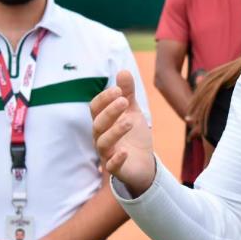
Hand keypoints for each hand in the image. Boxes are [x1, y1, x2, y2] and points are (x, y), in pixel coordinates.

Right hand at [91, 70, 155, 195]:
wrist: (144, 163)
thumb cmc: (134, 135)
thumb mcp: (132, 112)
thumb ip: (128, 93)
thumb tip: (123, 71)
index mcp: (104, 121)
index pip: (96, 108)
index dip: (104, 98)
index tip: (118, 89)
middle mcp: (101, 137)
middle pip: (98, 124)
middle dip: (110, 111)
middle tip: (124, 101)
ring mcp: (107, 153)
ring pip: (103, 143)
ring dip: (115, 131)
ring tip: (130, 121)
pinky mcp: (116, 169)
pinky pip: (111, 165)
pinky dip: (116, 159)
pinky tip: (125, 152)